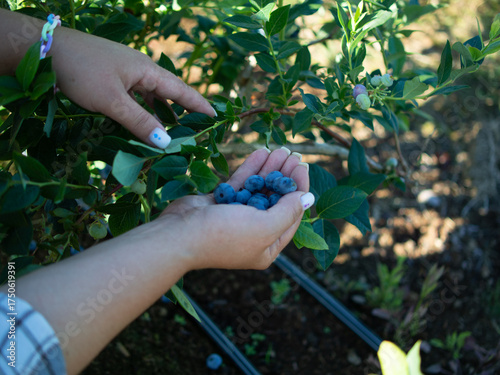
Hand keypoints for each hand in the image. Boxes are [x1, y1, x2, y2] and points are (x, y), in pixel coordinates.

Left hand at [49, 26, 214, 147]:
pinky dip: (144, 112)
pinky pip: (136, 98)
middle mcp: (140, 71)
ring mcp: (125, 74)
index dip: (199, 105)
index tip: (215, 117)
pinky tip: (144, 123)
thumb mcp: (112, 100)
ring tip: (174, 133)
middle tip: (197, 130)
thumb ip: (139, 122)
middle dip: (184, 112)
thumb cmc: (82, 71)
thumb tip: (165, 143)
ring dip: (163, 115)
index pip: (181, 90)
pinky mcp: (112, 79)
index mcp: (147, 71)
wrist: (46, 49)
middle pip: (169, 93)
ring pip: (152, 97)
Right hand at [156, 148, 313, 269]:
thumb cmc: (224, 235)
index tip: (302, 167)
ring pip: (258, 190)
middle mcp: (254, 233)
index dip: (298, 190)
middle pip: (275, 200)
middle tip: (293, 154)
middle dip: (284, 177)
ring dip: (269, 170)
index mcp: (267, 246)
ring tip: (280, 149)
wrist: (178, 235)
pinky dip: (251, 169)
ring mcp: (236, 218)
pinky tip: (261, 152)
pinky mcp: (220, 205)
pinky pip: (241, 185)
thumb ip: (288, 212)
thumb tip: (308, 199)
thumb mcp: (264, 226)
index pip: (291, 216)